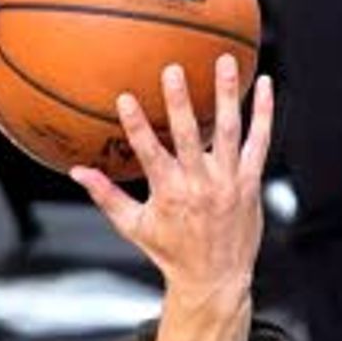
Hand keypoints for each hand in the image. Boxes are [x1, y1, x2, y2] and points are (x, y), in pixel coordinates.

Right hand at [71, 56, 271, 298]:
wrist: (215, 279)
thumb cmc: (171, 252)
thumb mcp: (134, 227)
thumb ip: (106, 196)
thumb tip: (77, 172)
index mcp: (169, 193)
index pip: (148, 153)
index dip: (136, 125)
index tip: (124, 98)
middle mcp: (200, 185)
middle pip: (188, 136)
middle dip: (180, 102)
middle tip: (173, 69)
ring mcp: (228, 181)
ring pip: (228, 131)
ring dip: (226, 94)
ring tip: (224, 61)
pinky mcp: (250, 181)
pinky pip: (259, 141)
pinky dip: (263, 113)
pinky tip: (263, 83)